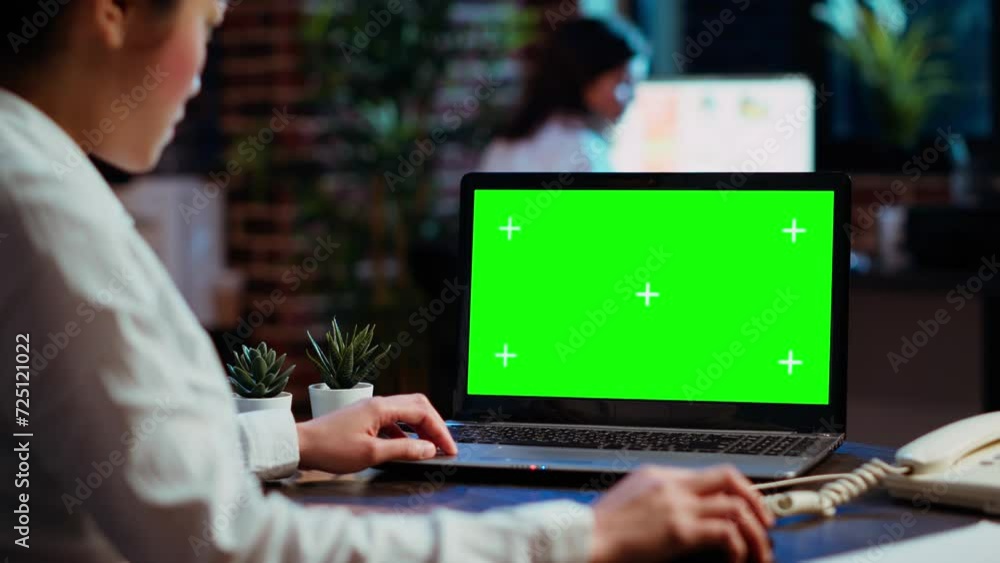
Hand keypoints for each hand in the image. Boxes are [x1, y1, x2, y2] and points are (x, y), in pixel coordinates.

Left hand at [296, 394, 457, 473]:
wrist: (300, 444)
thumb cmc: (331, 449)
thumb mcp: (371, 454)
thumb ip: (403, 450)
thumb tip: (429, 449)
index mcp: (382, 407)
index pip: (423, 412)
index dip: (440, 431)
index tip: (450, 449)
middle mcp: (379, 403)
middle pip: (418, 406)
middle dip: (435, 425)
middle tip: (445, 445)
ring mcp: (371, 409)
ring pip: (406, 412)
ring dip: (421, 427)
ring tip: (429, 447)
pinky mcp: (364, 418)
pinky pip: (393, 420)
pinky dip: (405, 432)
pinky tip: (406, 447)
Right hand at [590, 465, 774, 562]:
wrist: (581, 539)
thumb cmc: (598, 530)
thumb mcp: (629, 503)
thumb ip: (657, 501)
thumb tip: (681, 515)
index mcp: (659, 476)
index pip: (709, 473)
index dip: (736, 489)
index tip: (746, 506)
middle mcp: (671, 485)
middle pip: (729, 478)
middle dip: (755, 500)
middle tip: (764, 523)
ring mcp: (677, 506)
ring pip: (736, 506)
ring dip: (754, 532)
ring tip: (757, 551)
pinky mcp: (680, 531)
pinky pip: (726, 533)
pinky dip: (738, 547)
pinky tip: (734, 559)